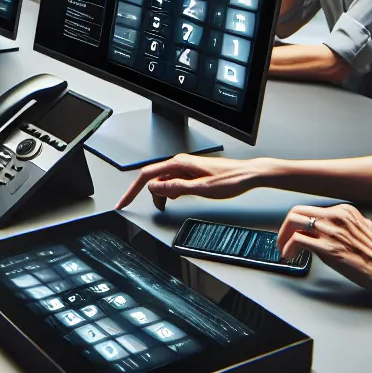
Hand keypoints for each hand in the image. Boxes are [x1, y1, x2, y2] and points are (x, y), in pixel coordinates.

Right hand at [116, 154, 272, 209]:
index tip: (124, 202)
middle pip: (153, 179)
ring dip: (160, 196)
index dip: (133, 191)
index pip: (147, 176)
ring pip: (163, 182)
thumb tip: (156, 189)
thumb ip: (176, 188)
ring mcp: (185, 168)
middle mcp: (180, 163)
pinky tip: (174, 200)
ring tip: (164, 207)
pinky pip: (173, 183)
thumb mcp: (200, 189)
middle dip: (148, 195)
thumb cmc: (230, 179)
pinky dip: (169, 194)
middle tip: (145, 209)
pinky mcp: (191, 173)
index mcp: (179, 164)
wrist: (248, 174)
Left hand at [277, 204, 371, 295]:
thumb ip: (356, 226)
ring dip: (283, 236)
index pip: (313, 210)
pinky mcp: (328, 248)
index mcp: (347, 211)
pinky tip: (290, 256)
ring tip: (284, 249)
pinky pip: (298, 240)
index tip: (296, 232)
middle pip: (298, 211)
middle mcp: (337, 216)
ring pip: (294, 222)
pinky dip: (288, 248)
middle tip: (283, 240)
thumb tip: (347, 229)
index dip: (300, 223)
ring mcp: (332, 230)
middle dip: (286, 226)